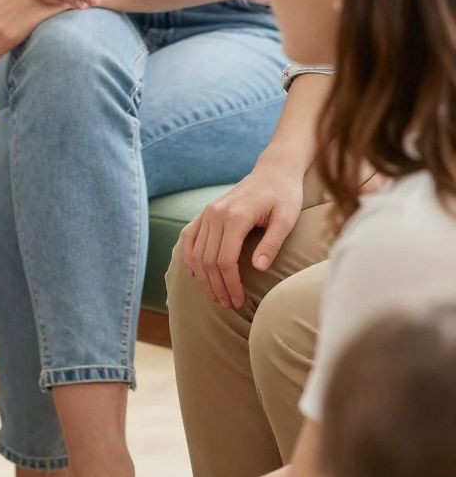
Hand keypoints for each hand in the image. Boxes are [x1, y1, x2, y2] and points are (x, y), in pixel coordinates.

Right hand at [179, 161, 304, 310]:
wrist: (274, 171)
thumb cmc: (284, 195)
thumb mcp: (286, 219)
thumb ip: (271, 243)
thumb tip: (258, 269)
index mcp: (235, 216)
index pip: (225, 260)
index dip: (230, 284)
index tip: (239, 301)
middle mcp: (215, 214)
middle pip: (208, 260)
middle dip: (217, 287)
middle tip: (229, 305)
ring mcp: (207, 212)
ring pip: (197, 253)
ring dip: (204, 278)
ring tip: (216, 296)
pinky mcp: (205, 212)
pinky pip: (189, 238)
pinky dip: (189, 258)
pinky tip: (195, 274)